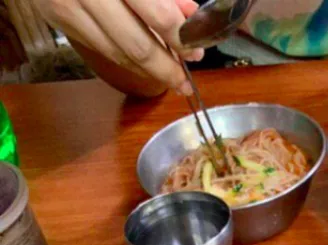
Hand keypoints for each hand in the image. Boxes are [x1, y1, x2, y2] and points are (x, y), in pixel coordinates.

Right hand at [35, 0, 203, 91]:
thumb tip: (189, 14)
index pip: (158, 16)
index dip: (181, 38)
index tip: (197, 49)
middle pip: (138, 46)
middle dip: (166, 68)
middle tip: (185, 81)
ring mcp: (69, 9)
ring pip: (118, 53)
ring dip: (148, 70)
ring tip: (171, 75)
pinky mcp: (59, 20)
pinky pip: (101, 48)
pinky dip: (126, 58)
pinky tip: (144, 61)